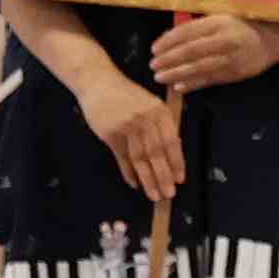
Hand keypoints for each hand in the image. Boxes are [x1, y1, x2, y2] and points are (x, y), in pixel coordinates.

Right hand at [76, 67, 187, 205]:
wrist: (98, 83)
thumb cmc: (127, 95)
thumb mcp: (150, 103)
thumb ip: (161, 125)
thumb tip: (172, 155)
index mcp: (159, 111)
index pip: (171, 141)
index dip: (176, 163)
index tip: (180, 179)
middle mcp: (144, 119)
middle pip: (156, 153)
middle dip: (163, 176)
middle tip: (168, 194)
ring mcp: (126, 126)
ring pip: (140, 159)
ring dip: (148, 179)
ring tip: (154, 195)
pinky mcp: (110, 134)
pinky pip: (122, 158)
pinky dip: (129, 172)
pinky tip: (135, 184)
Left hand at [148, 10, 278, 96]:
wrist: (274, 38)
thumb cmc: (244, 23)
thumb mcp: (224, 14)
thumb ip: (201, 23)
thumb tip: (173, 35)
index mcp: (219, 21)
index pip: (187, 32)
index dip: (168, 41)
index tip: (154, 48)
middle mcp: (224, 39)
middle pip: (190, 51)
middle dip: (168, 59)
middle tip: (152, 65)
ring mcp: (231, 58)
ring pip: (198, 67)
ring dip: (176, 73)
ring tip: (160, 77)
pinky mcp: (235, 73)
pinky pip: (210, 79)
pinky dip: (193, 83)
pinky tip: (179, 86)